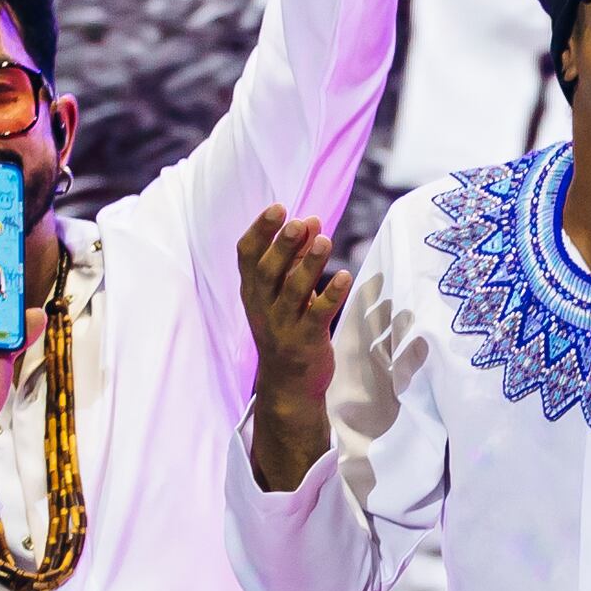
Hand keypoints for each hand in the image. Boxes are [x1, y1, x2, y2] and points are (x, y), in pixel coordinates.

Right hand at [237, 209, 347, 483]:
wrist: (288, 384)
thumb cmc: (286, 328)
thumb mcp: (283, 292)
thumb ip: (296, 258)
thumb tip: (312, 221)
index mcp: (253, 291)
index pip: (246, 256)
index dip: (260, 230)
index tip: (278, 207)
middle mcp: (262, 307)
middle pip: (267, 272)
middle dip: (282, 245)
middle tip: (299, 222)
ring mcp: (282, 326)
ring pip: (293, 292)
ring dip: (309, 264)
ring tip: (325, 240)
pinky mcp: (306, 342)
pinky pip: (317, 315)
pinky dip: (330, 295)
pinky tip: (343, 276)